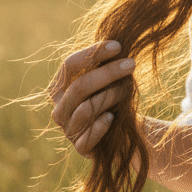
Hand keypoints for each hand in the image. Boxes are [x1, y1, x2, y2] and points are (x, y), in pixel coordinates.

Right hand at [49, 41, 134, 156]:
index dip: (92, 54)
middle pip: (79, 86)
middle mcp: (60, 108)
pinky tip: (112, 118)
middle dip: (107, 73)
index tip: (118, 46)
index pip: (69, 65)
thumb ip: (104, 62)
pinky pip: (88, 136)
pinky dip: (100, 125)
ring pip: (85, 109)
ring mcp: (69, 130)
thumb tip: (115, 42)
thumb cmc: (113, 97)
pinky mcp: (81, 148)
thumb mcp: (108, 78)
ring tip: (127, 88)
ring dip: (110, 96)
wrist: (124, 131)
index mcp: (60, 87)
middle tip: (131, 64)